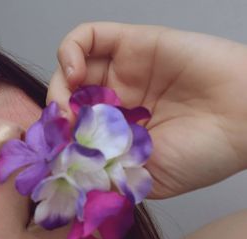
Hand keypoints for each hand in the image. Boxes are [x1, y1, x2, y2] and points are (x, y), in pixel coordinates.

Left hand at [47, 22, 246, 198]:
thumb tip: (66, 171)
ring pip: (71, 68)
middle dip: (56, 113)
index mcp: (116, 132)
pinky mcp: (132, 43)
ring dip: (59, 84)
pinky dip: (70, 51)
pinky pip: (88, 36)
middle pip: (67, 97)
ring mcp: (122, 71)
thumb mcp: (145, 179)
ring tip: (68, 104)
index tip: (57, 151)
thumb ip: (105, 173)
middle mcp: (116, 99)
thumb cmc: (204, 153)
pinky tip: (75, 74)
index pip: (70, 129)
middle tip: (62, 128)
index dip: (57, 138)